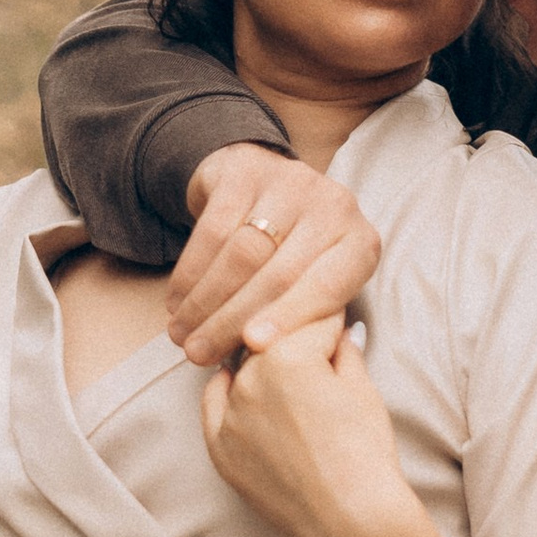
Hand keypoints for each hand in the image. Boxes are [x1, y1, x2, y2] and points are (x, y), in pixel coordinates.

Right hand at [169, 146, 381, 369]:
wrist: (264, 180)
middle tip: (199, 353)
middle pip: (279, 274)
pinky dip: (190, 272)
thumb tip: (269, 365)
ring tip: (182, 334)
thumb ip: (305, 316)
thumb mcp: (314, 281)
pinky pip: (212, 230)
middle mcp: (334, 207)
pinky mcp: (246, 172)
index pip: (327, 286)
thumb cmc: (294, 252)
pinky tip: (177, 300)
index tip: (254, 346)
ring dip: (205, 301)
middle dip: (233, 320)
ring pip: (242, 254)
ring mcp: (291, 183)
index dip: (290, 318)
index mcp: (360, 244)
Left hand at [201, 316, 435, 536]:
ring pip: (244, 368)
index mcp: (286, 353)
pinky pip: (216, 404)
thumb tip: (341, 331)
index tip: (337, 317)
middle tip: (319, 346)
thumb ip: (344, 351)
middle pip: (274, 340)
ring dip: (265, 365)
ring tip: (293, 376)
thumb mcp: (363, 391)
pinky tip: (246, 389)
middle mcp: (248, 377)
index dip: (332, 319)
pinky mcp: (219, 447)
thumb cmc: (365, 455)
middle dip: (298, 340)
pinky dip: (230, 392)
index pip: (312, 319)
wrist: (351, 521)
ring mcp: (229, 413)